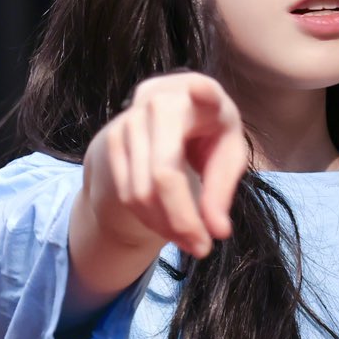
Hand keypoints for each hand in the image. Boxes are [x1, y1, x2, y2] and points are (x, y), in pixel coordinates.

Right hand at [82, 71, 248, 260]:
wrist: (166, 112)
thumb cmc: (209, 133)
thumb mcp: (228, 155)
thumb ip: (222, 191)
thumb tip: (218, 232)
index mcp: (199, 94)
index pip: (200, 91)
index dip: (201, 92)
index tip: (202, 89)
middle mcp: (158, 101)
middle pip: (164, 172)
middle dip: (181, 218)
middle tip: (203, 249)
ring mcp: (128, 120)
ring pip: (141, 190)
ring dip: (166, 226)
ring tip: (192, 243)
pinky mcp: (111, 140)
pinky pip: (127, 193)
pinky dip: (151, 219)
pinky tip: (170, 230)